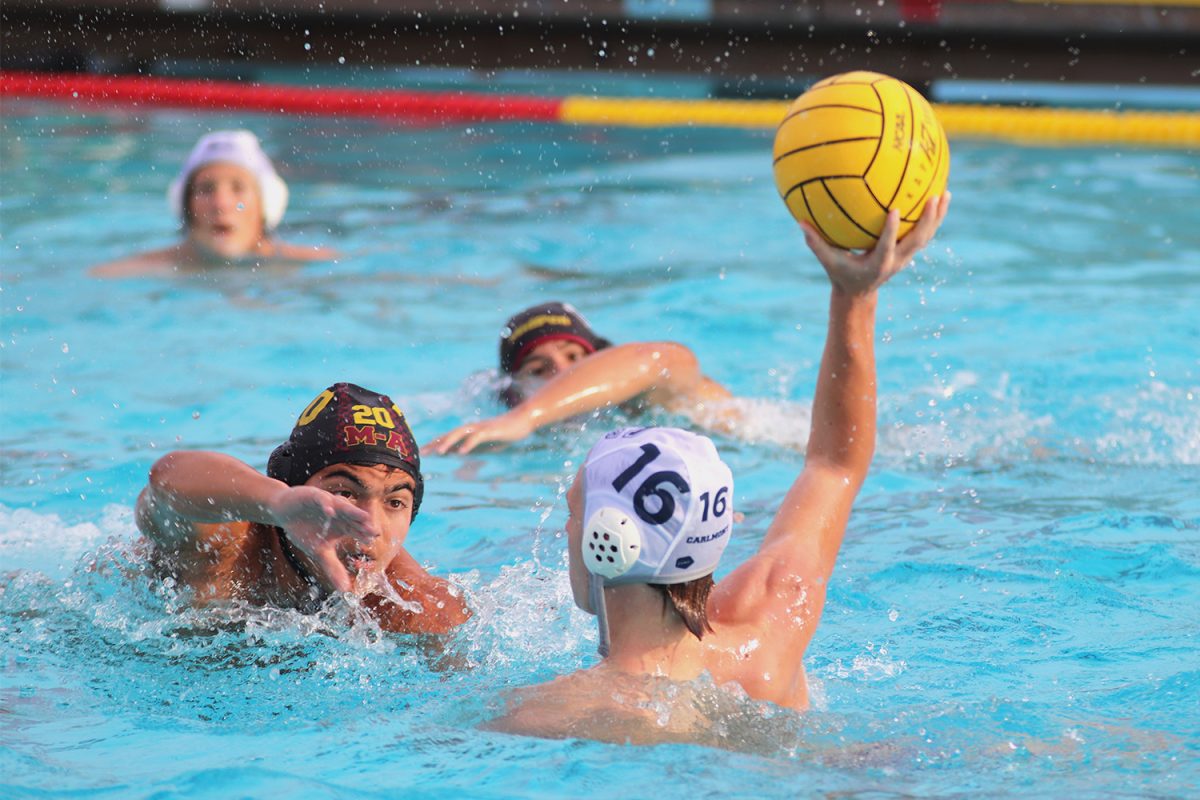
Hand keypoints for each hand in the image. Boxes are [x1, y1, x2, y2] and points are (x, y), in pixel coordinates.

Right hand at [268, 485, 378, 592]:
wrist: (284, 512)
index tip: (371, 542)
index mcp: (343, 526)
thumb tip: (345, 591)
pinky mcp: (315, 496)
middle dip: (364, 525)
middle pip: (355, 518)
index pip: (357, 531)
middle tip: (374, 532)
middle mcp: (340, 513)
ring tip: (364, 518)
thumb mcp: (319, 552)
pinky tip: (330, 512)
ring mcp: (329, 504)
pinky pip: (323, 500)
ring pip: (343, 507)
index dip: (363, 535)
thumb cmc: (304, 530)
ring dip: (353, 512)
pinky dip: (326, 505)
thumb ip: (333, 568)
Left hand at [423, 411, 532, 454]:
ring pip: (460, 433)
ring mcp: (481, 427)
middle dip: (436, 443)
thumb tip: (459, 454)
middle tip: (423, 452)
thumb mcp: (487, 443)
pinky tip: (462, 452)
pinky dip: (468, 444)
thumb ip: (473, 447)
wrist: (524, 419)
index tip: (423, 453)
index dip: (435, 444)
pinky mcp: (491, 430)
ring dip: (448, 442)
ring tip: (439, 452)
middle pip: (450, 434)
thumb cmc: (506, 432)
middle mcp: (472, 428)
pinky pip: (477, 437)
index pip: (449, 437)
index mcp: (470, 431)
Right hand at [801, 192, 950, 294]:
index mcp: (878, 264)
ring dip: (938, 216)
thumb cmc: (841, 274)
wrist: (859, 293)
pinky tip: (937, 196)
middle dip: (927, 220)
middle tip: (933, 197)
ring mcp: (906, 257)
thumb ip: (816, 243)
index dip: (892, 230)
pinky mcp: (909, 252)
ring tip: (945, 193)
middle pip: (918, 240)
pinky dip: (933, 217)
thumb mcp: (828, 261)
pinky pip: (925, 233)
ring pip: (927, 236)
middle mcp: (897, 261)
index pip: (887, 246)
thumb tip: (800, 222)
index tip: (895, 210)